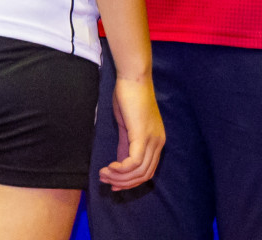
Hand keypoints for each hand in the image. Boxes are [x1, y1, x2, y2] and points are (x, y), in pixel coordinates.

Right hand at [98, 75, 164, 190]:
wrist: (133, 78)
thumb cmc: (129, 97)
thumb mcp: (127, 126)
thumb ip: (126, 145)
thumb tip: (120, 163)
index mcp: (157, 141)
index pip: (147, 171)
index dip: (130, 182)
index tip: (114, 184)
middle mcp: (158, 143)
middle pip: (144, 175)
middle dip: (123, 182)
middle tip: (105, 180)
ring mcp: (153, 140)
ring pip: (139, 171)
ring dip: (119, 177)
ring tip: (103, 174)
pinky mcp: (143, 136)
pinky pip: (134, 162)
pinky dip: (121, 169)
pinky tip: (109, 167)